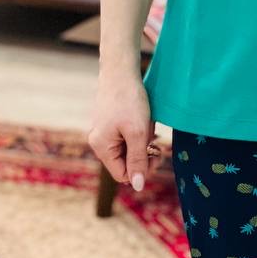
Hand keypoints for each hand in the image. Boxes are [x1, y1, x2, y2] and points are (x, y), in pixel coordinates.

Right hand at [88, 67, 157, 192]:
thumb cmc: (129, 100)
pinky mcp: (111, 124)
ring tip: (150, 128)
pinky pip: (127, 138)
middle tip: (157, 143)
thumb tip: (138, 186)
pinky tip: (145, 121)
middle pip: (125, 163)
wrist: (121, 70)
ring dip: (143, 143)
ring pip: (128, 150)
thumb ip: (138, 161)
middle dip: (143, 155)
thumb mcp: (138, 133)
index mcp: (102, 147)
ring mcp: (104, 132)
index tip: (156, 154)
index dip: (141, 170)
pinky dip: (139, 133)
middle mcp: (99, 142)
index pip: (123, 175)